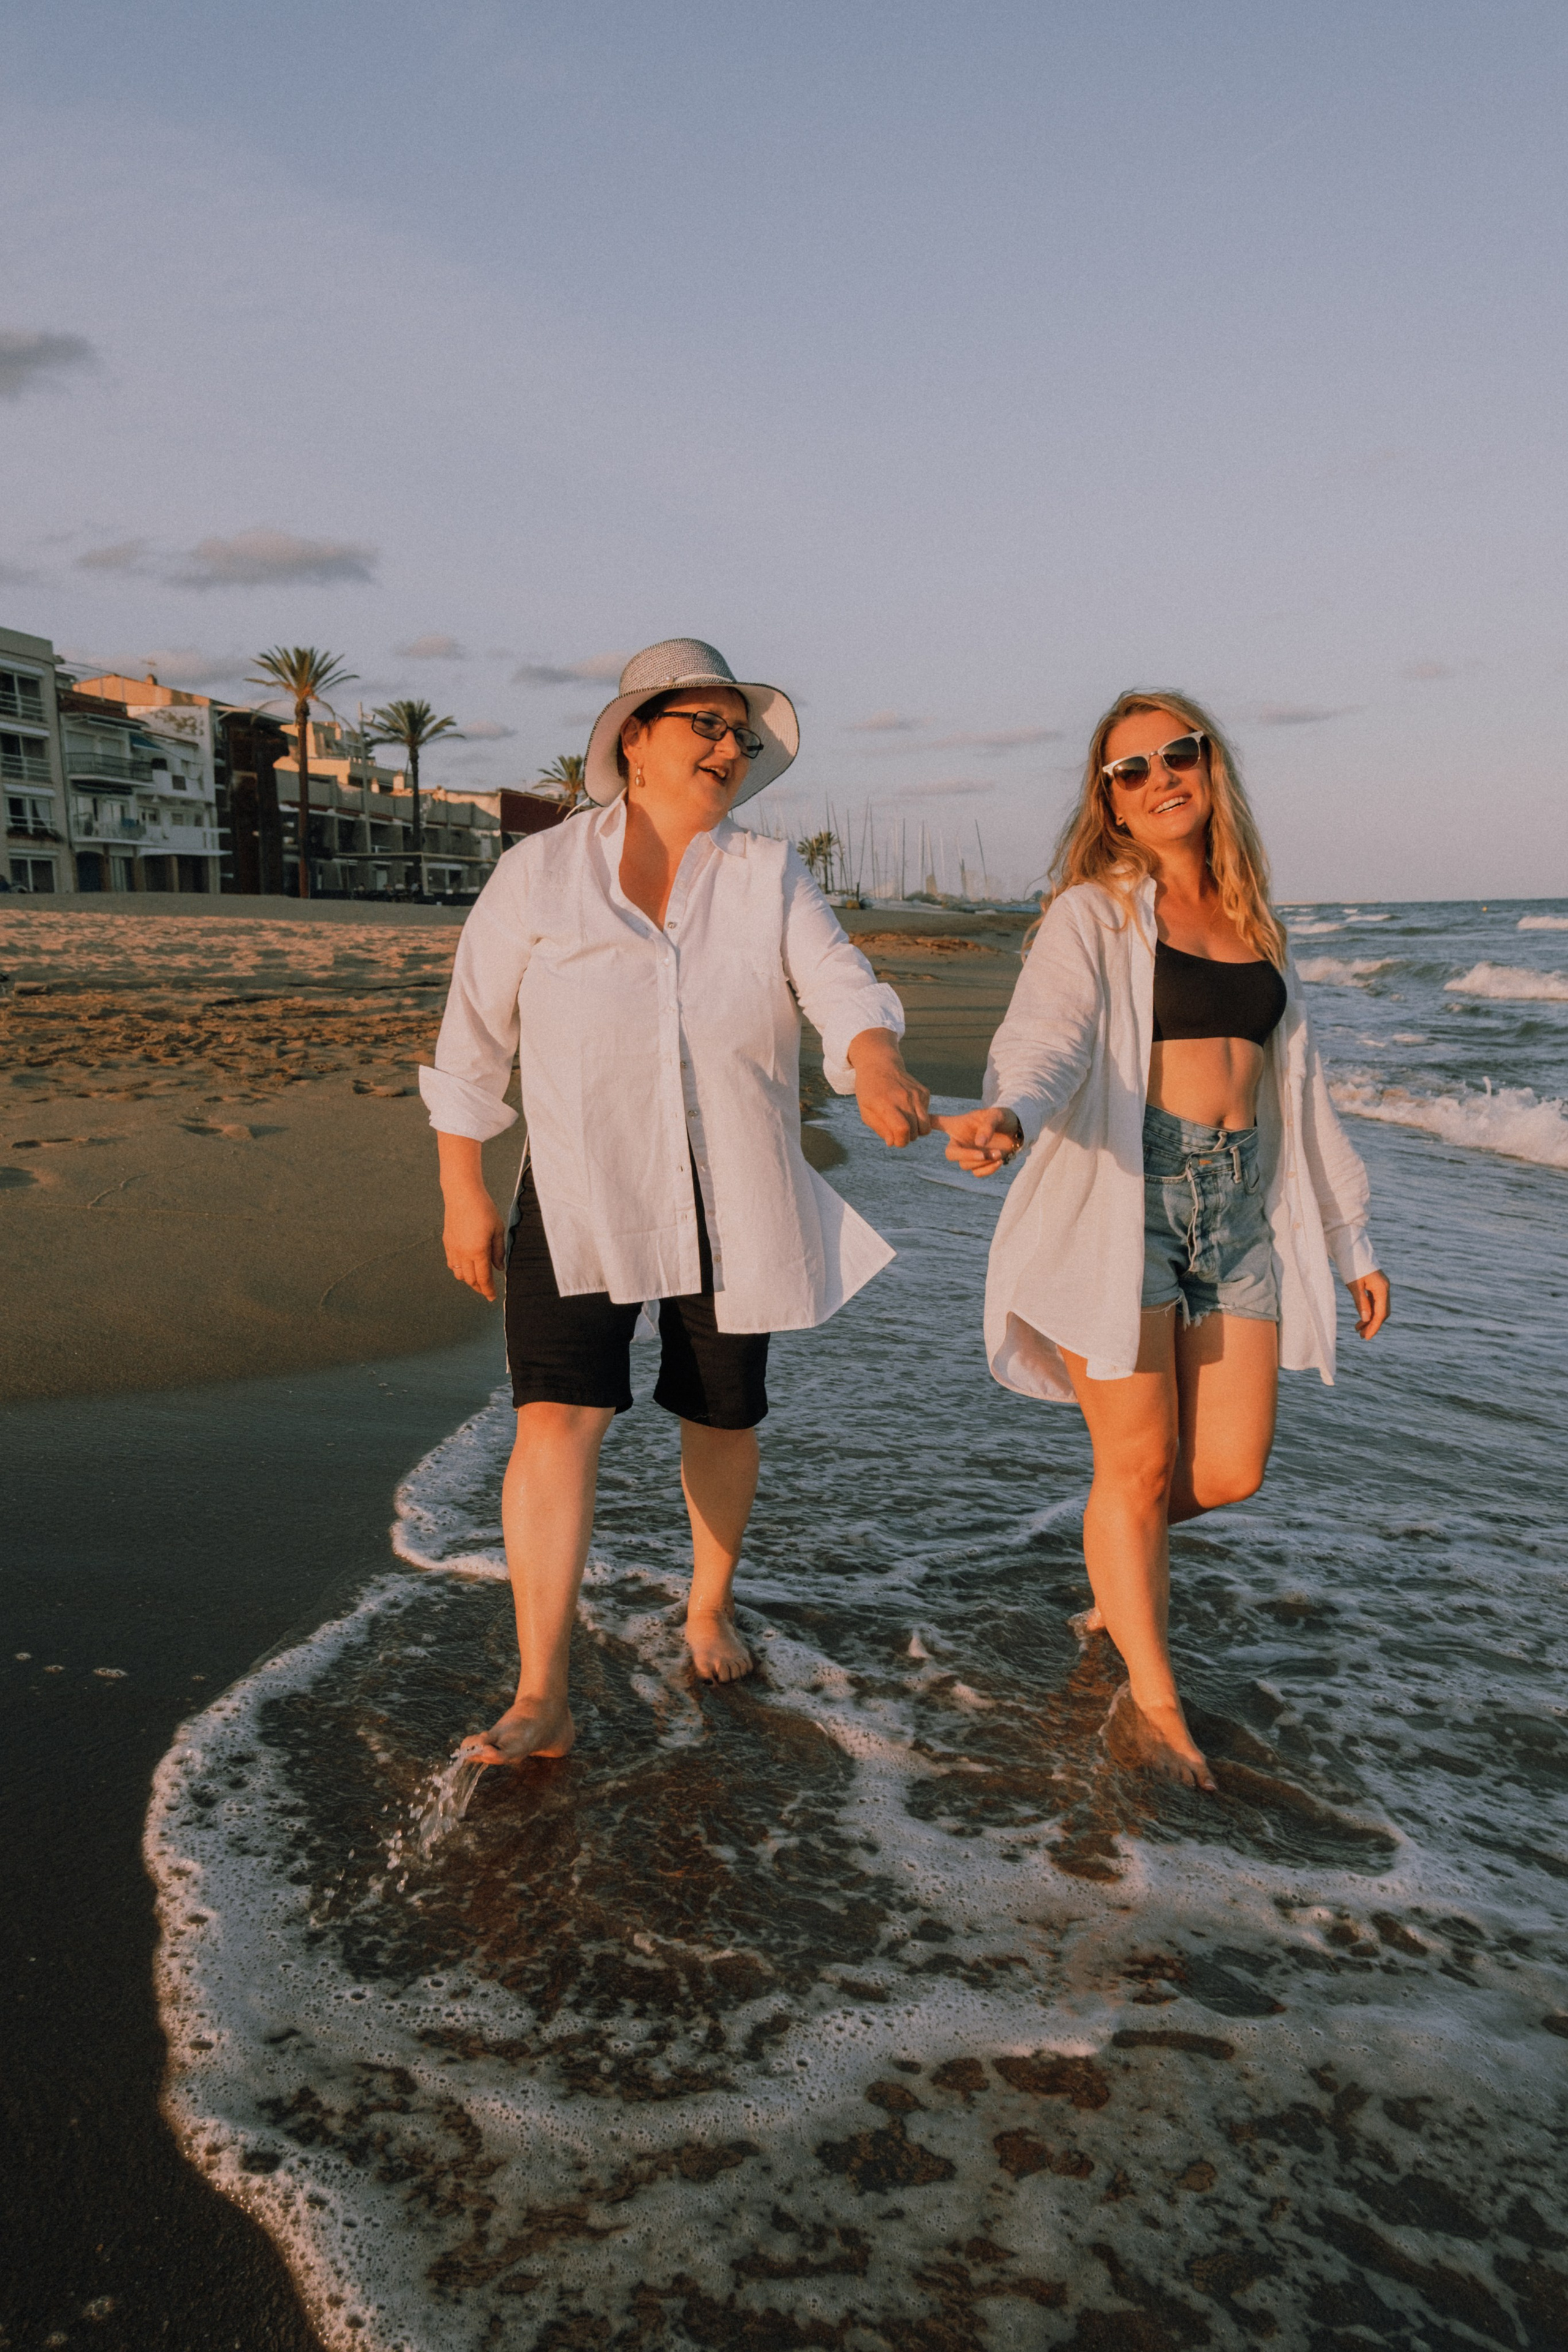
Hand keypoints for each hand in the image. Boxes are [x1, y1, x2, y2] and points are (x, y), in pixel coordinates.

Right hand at [443, 1183, 504, 1300]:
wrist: (462, 1195)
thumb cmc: (483, 1209)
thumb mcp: (498, 1229)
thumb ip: (499, 1251)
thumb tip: (499, 1268)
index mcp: (478, 1251)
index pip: (483, 1278)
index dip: (488, 1290)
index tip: (492, 1297)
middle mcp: (463, 1253)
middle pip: (470, 1279)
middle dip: (479, 1287)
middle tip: (487, 1290)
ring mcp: (453, 1249)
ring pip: (459, 1274)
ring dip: (469, 1280)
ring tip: (478, 1279)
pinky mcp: (447, 1243)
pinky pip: (452, 1264)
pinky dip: (459, 1270)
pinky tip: (466, 1267)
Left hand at [848, 1029, 930, 1147]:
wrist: (880, 1064)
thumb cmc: (869, 1091)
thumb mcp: (866, 1111)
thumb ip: (880, 1129)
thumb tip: (893, 1142)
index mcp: (885, 1104)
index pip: (902, 1130)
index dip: (901, 1141)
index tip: (895, 1140)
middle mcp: (903, 1098)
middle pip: (915, 1132)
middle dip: (907, 1138)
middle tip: (897, 1131)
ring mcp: (916, 1094)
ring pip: (925, 1126)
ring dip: (916, 1131)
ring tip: (904, 1123)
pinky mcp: (924, 1092)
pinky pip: (927, 1115)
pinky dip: (919, 1118)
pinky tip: (907, 1109)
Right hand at [934, 1106, 1022, 1175]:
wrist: (1016, 1131)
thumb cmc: (1002, 1118)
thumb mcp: (996, 1116)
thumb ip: (987, 1126)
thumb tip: (979, 1144)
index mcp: (958, 1126)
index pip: (937, 1124)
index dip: (926, 1124)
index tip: (918, 1122)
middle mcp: (959, 1142)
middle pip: (950, 1154)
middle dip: (966, 1156)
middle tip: (983, 1155)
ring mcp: (968, 1155)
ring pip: (965, 1166)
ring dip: (983, 1162)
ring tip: (998, 1153)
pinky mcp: (979, 1166)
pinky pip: (977, 1174)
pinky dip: (988, 1169)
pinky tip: (999, 1161)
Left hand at [1348, 1270, 1389, 1338]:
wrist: (1350, 1246)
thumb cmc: (1350, 1264)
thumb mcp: (1354, 1285)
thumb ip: (1361, 1302)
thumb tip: (1366, 1319)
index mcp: (1382, 1288)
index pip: (1381, 1313)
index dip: (1374, 1327)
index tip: (1366, 1337)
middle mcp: (1385, 1287)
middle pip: (1383, 1312)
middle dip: (1373, 1324)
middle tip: (1361, 1335)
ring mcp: (1381, 1285)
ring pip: (1379, 1307)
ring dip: (1370, 1318)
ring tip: (1357, 1328)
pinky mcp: (1375, 1283)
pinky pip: (1375, 1301)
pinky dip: (1369, 1310)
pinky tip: (1360, 1316)